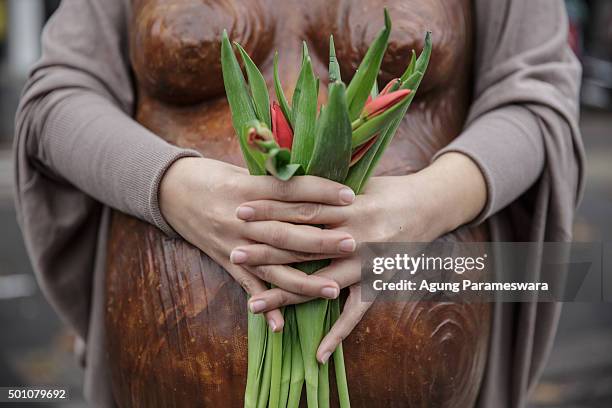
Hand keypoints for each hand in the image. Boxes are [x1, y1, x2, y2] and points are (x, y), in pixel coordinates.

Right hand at [159, 157, 357, 330]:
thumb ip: (276, 181)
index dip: (321, 191)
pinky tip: (281, 325)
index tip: (349, 196)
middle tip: (352, 243)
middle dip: (321, 239)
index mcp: (248, 188)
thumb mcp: (243, 170)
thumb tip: (317, 183)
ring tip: (333, 290)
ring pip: (272, 266)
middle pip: (287, 231)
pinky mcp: (225, 260)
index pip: (290, 190)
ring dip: (303, 281)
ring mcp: (233, 243)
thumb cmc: (212, 175)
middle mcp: (242, 218)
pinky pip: (247, 286)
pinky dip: (264, 305)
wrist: (170, 191)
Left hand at [240, 152, 486, 354]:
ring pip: (321, 282)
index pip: (301, 208)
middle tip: (234, 254)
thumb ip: (323, 187)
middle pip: (303, 245)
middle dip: (267, 250)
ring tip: (254, 305)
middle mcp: (355, 236)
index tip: (240, 210)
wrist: (430, 205)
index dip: (270, 209)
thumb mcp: (357, 180)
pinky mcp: (378, 283)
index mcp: (348, 205)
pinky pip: (357, 312)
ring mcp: (366, 263)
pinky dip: (338, 334)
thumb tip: (286, 176)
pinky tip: (317, 354)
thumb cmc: (387, 189)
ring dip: (286, 295)